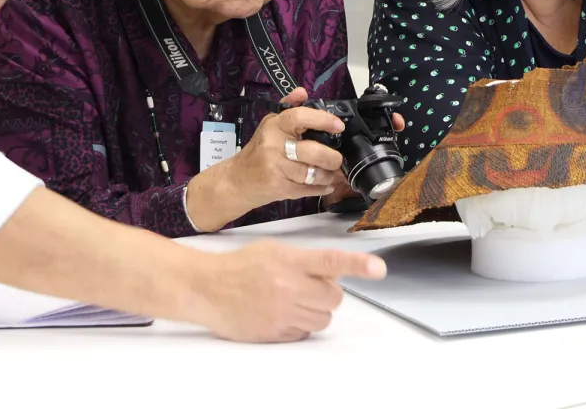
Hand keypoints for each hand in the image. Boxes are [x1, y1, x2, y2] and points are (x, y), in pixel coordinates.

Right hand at [187, 240, 386, 342]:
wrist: (207, 288)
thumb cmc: (240, 266)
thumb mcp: (273, 250)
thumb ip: (304, 260)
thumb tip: (333, 274)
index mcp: (289, 259)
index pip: (330, 261)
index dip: (357, 264)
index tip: (378, 269)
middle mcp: (288, 286)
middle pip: (334, 298)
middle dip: (327, 294)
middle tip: (308, 287)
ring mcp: (282, 312)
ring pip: (323, 319)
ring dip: (315, 311)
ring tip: (292, 300)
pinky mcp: (275, 332)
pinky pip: (305, 334)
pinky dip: (299, 326)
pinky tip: (280, 313)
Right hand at [225, 86, 348, 201]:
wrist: (237, 180)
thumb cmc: (258, 151)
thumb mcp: (269, 124)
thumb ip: (289, 108)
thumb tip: (302, 92)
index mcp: (274, 126)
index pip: (299, 117)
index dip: (323, 120)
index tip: (338, 126)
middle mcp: (274, 146)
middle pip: (312, 151)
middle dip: (332, 158)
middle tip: (337, 159)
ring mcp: (277, 168)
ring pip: (313, 174)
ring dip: (328, 176)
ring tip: (331, 173)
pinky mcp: (280, 188)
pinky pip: (308, 189)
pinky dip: (321, 188)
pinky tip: (325, 185)